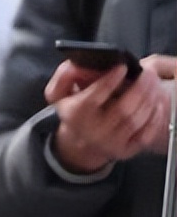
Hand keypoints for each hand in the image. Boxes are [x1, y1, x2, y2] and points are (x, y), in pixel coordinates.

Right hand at [46, 56, 171, 172]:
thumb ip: (64, 75)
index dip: (110, 80)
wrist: (78, 143)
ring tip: (154, 83)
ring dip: (150, 98)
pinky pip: (146, 135)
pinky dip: (156, 117)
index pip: (94, 96)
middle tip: (148, 72)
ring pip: (136, 119)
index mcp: (75, 114)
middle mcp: (93, 131)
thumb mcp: (58, 92)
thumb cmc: (72, 111)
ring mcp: (111, 143)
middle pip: (122, 109)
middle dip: (139, 87)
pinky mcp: (125, 150)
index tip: (123, 66)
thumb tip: (75, 65)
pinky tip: (158, 103)